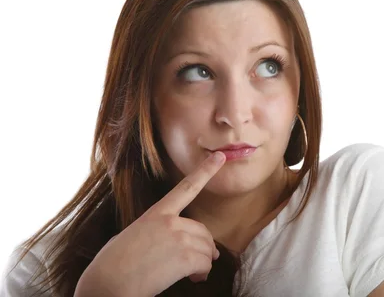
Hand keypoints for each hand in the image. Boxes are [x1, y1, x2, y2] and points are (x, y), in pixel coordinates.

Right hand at [74, 151, 225, 296]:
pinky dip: (202, 274)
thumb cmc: (112, 265)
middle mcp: (170, 221)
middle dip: (204, 247)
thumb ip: (153, 231)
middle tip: (198, 262)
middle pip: (202, 231)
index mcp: (156, 213)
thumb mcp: (130, 236)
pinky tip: (192, 280)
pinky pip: (205, 264)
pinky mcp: (184, 258)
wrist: (106, 285)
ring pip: (207, 248)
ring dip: (202, 263)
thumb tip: (164, 242)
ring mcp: (178, 238)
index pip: (186, 188)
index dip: (205, 171)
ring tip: (191, 274)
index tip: (220, 156)